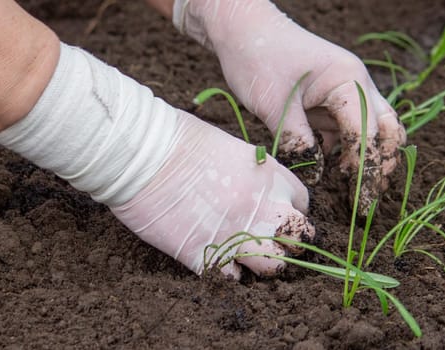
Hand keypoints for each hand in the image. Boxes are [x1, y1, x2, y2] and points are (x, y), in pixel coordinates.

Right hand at [111, 110, 314, 278]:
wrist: (143, 155)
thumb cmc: (178, 140)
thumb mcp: (231, 147)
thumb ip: (249, 173)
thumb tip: (250, 186)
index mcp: (269, 177)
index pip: (301, 202)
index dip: (291, 209)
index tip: (276, 212)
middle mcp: (261, 208)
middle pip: (299, 238)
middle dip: (288, 241)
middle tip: (268, 239)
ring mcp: (237, 235)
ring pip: (274, 267)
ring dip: (263, 264)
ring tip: (245, 256)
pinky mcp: (206, 256)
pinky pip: (231, 279)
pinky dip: (226, 275)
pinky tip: (215, 263)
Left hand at [175, 0, 405, 212]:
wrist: (242, 29)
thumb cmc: (258, 56)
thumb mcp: (274, 103)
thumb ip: (298, 140)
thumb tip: (318, 176)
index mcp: (349, 80)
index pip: (368, 132)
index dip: (365, 169)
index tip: (360, 203)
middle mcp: (357, 85)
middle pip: (387, 130)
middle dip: (381, 166)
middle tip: (367, 201)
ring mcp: (346, 93)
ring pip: (372, 133)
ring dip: (366, 162)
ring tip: (355, 195)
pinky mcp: (331, 102)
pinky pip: (348, 132)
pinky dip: (347, 154)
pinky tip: (335, 175)